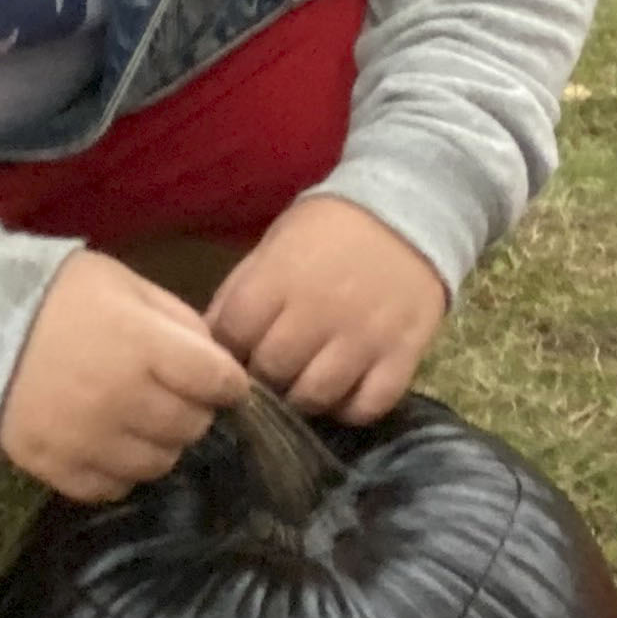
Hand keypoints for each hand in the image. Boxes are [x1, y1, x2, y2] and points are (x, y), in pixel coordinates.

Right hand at [0, 248, 252, 502]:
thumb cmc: (59, 295)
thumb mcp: (126, 284)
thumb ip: (178, 321)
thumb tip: (216, 362)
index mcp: (144, 347)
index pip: (219, 382)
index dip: (228, 381)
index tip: (220, 380)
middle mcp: (122, 400)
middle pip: (192, 427)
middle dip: (193, 410)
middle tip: (173, 395)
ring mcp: (87, 441)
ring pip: (158, 464)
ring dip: (159, 443)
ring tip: (139, 419)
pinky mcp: (56, 468)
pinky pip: (113, 488)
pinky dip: (119, 470)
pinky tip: (107, 442)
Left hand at [206, 197, 447, 425]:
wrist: (409, 208)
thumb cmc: (328, 230)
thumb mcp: (272, 246)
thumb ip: (239, 294)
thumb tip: (207, 342)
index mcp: (281, 278)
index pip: (233, 336)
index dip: (226, 351)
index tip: (235, 353)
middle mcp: (320, 311)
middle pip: (272, 371)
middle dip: (262, 377)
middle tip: (270, 371)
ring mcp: (364, 337)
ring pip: (316, 396)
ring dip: (301, 398)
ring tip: (302, 383)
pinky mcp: (402, 355)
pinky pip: (367, 406)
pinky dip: (349, 409)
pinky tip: (342, 393)